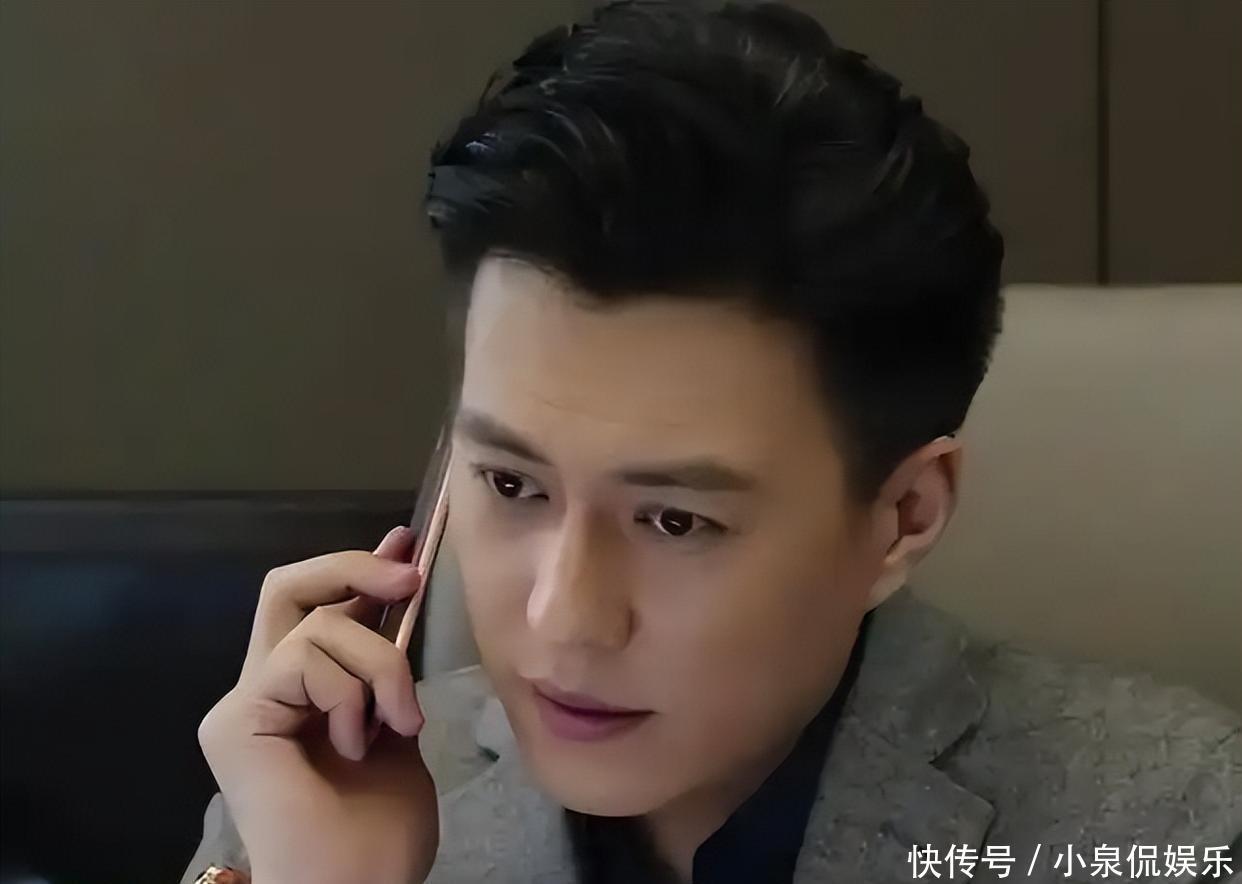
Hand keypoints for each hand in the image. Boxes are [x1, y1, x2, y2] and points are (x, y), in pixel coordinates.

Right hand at [198, 527, 437, 883]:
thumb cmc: (381, 832)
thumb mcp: (396, 724)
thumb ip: (385, 666)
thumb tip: (398, 595)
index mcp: (303, 695)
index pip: (320, 608)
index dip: (360, 568)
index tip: (406, 544)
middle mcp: (264, 690)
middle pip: (287, 587)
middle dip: (351, 568)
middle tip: (407, 578)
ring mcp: (244, 704)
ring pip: (318, 626)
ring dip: (380, 664)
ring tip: (398, 724)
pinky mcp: (236, 720)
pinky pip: (303, 660)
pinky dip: (350, 692)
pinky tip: (357, 742)